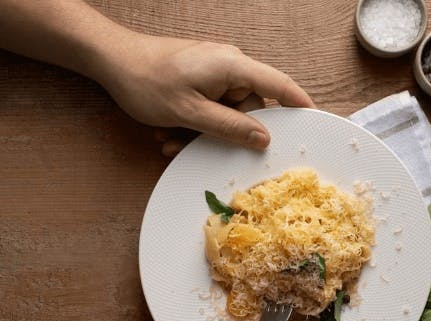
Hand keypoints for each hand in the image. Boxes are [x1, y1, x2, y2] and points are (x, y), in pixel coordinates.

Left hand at [97, 33, 314, 154]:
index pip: (279, 85)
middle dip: (229, 132)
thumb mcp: (190, 113)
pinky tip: (171, 133)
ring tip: (175, 139)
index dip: (300, 104)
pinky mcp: (202, 78)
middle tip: (205, 148)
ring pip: (227, 112)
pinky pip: (211, 107)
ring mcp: (215, 72)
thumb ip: (231, 127)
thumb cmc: (148, 81)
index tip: (318, 121)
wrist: (110, 60)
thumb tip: (264, 139)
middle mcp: (230, 66)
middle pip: (251, 107)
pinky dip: (196, 123)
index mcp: (234, 66)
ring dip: (205, 131)